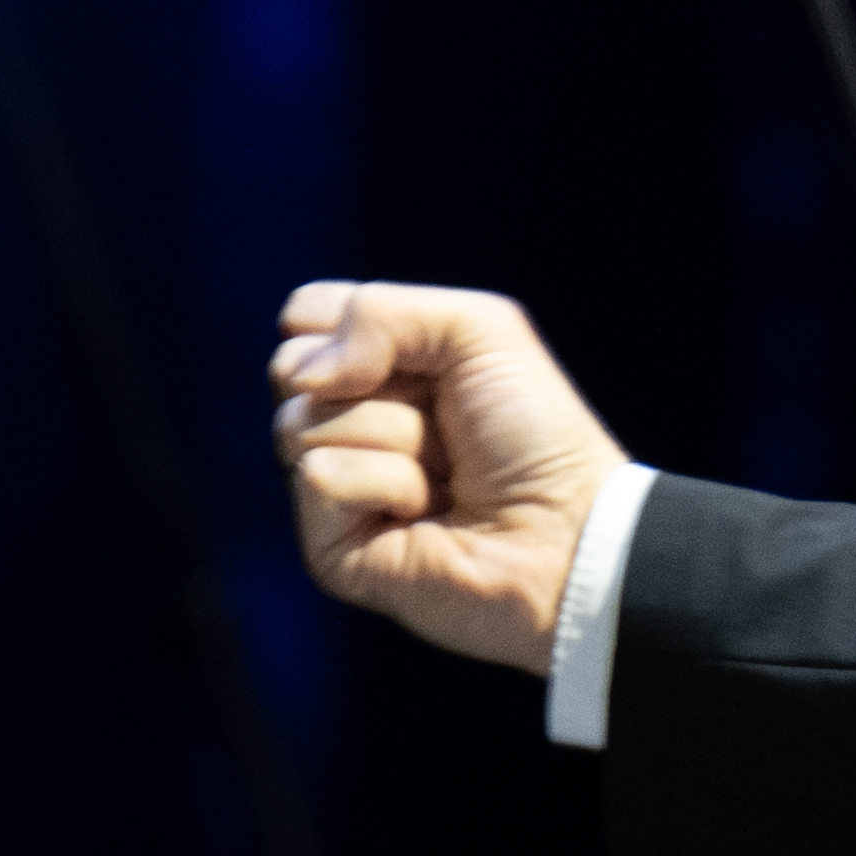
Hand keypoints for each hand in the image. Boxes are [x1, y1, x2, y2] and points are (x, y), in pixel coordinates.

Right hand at [267, 282, 627, 672]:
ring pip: (300, 422)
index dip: (349, 324)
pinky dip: (385, 484)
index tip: (419, 354)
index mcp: (376, 367)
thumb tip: (301, 374)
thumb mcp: (478, 329)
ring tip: (442, 475)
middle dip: (378, 383)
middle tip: (440, 421)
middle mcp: (346, 422)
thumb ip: (379, 311)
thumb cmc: (534, 433)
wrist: (565, 530)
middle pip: (290, 368)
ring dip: (393, 437)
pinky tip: (424, 511)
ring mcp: (335, 485)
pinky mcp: (329, 544)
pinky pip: (319, 476)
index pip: (303, 318)